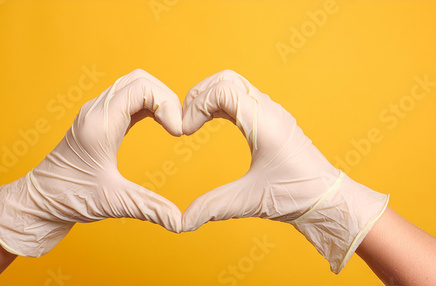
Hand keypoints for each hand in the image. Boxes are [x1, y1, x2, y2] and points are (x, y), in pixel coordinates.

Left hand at [0, 69, 182, 256]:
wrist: (39, 201)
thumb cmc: (67, 198)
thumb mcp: (113, 202)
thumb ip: (150, 209)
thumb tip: (181, 222)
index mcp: (99, 123)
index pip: (142, 87)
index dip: (167, 104)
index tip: (178, 132)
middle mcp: (96, 110)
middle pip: (140, 80)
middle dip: (166, 98)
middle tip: (179, 126)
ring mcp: (96, 113)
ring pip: (134, 86)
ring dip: (158, 100)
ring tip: (172, 125)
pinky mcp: (99, 121)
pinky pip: (128, 100)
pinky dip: (148, 106)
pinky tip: (159, 124)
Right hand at [181, 70, 388, 272]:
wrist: (327, 199)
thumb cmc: (298, 196)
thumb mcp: (250, 201)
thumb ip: (213, 207)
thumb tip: (182, 221)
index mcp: (265, 123)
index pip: (223, 90)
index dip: (198, 105)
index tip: (186, 131)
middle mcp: (269, 111)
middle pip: (226, 79)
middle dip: (199, 94)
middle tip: (185, 120)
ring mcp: (271, 113)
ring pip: (234, 85)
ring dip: (209, 97)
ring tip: (193, 121)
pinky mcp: (271, 121)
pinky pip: (241, 99)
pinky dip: (220, 104)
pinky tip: (210, 123)